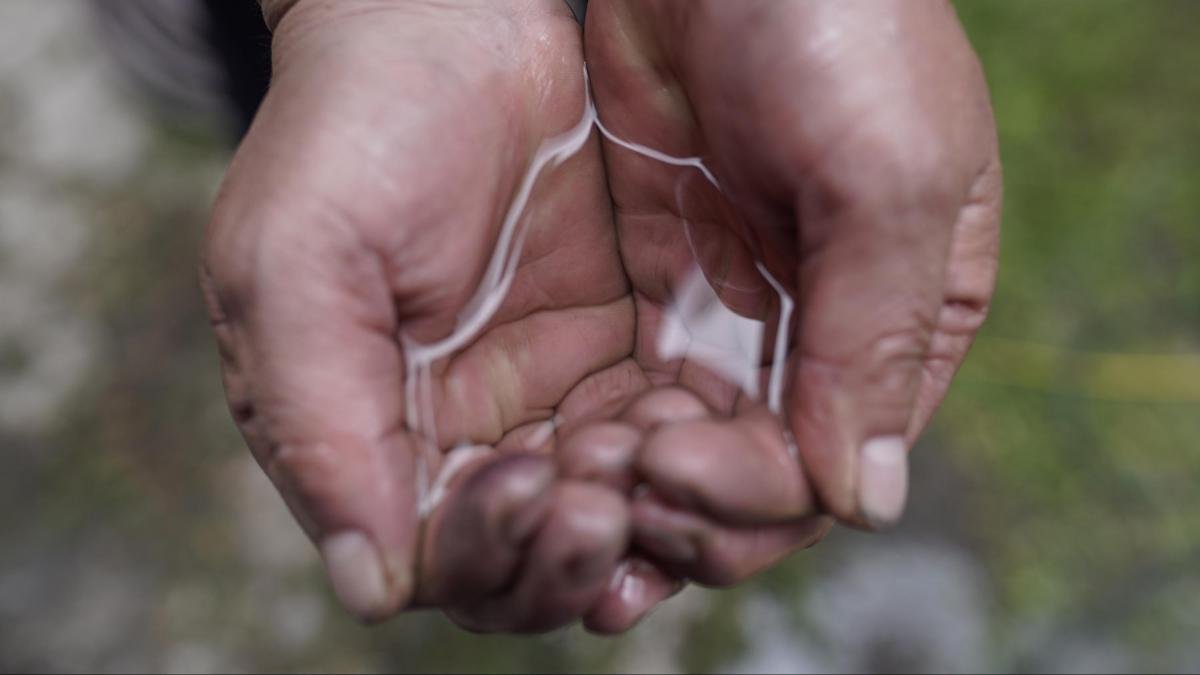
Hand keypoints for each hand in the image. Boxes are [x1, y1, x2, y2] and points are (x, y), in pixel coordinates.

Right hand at [201, 0, 646, 631]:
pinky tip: (692, 420)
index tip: (534, 486)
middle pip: (528, 558)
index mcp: (369, 435)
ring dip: (637, 508)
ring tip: (655, 453)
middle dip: (570, 550)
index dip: (489, 554)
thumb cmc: (350, 130)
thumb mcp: (297, 265)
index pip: (436, 558)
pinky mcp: (612, 348)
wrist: (445, 26)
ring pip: (601, 509)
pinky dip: (678, 445)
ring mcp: (541, 394)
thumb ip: (319, 424)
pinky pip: (656, 433)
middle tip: (606, 498)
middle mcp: (458, 433)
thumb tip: (368, 585)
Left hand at [570, 0, 1001, 587]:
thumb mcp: (885, 172)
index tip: (673, 474)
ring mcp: (740, 302)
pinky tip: (561, 450)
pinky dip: (605, 423)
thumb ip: (875, 336)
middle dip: (690, 498)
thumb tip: (861, 499)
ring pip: (693, 436)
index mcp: (912, 315)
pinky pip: (637, 379)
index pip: (840, 454)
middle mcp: (828, 324)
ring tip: (572, 488)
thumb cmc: (835, 24)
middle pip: (760, 465)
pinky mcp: (663, 274)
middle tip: (615, 496)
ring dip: (638, 476)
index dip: (757, 492)